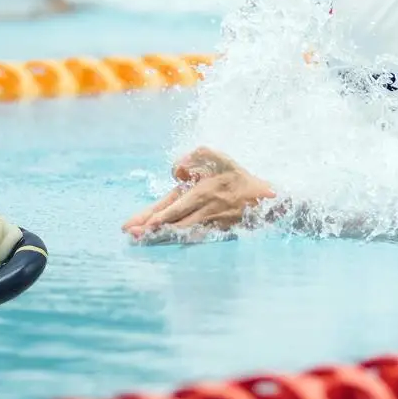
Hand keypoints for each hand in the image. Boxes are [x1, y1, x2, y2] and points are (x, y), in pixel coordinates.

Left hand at [122, 147, 275, 239]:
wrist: (266, 201)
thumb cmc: (239, 177)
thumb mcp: (220, 158)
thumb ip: (197, 156)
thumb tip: (176, 169)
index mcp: (202, 192)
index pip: (176, 206)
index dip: (160, 215)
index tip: (145, 223)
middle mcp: (203, 210)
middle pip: (173, 222)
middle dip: (151, 229)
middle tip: (132, 234)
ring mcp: (208, 223)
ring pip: (180, 232)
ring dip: (159, 236)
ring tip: (141, 240)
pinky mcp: (214, 232)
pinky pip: (191, 238)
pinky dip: (175, 241)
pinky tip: (163, 242)